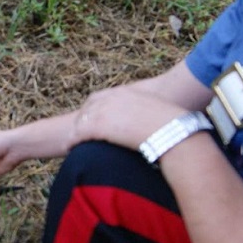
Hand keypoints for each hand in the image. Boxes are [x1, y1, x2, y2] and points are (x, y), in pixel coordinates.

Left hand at [69, 85, 187, 150]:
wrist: (172, 132)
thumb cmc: (172, 127)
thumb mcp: (156, 113)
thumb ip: (145, 115)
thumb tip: (150, 125)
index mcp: (125, 93)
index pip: (98, 98)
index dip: (91, 110)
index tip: (88, 120)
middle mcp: (112, 98)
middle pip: (87, 109)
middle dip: (81, 121)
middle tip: (77, 134)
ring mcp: (104, 111)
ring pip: (81, 121)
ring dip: (75, 133)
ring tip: (70, 144)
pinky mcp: (99, 126)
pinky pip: (79, 133)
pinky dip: (72, 141)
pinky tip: (69, 149)